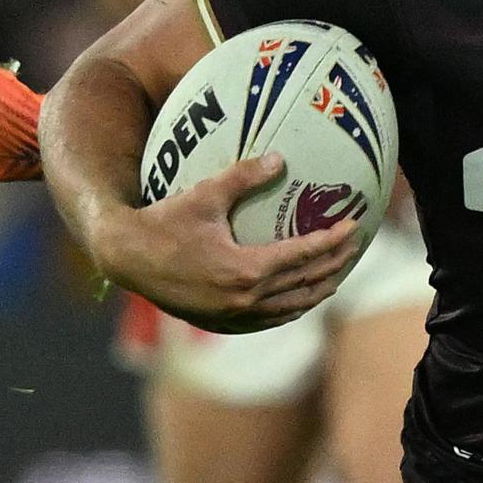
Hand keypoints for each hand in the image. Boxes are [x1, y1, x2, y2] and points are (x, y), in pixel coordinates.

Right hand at [83, 153, 360, 331]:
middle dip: (335, 264)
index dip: (333, 240)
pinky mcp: (221, 323)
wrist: (127, 257)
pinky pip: (268, 320)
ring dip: (317, 290)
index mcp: (246, 269)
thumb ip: (244, 176)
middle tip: (355, 246)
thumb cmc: (164, 221)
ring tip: (336, 274)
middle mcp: (245, 299)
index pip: (305, 255)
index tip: (354, 225)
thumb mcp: (205, 194)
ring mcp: (233, 315)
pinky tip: (297, 298)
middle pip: (306, 284)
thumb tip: (279, 159)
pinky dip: (290, 307)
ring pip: (291, 307)